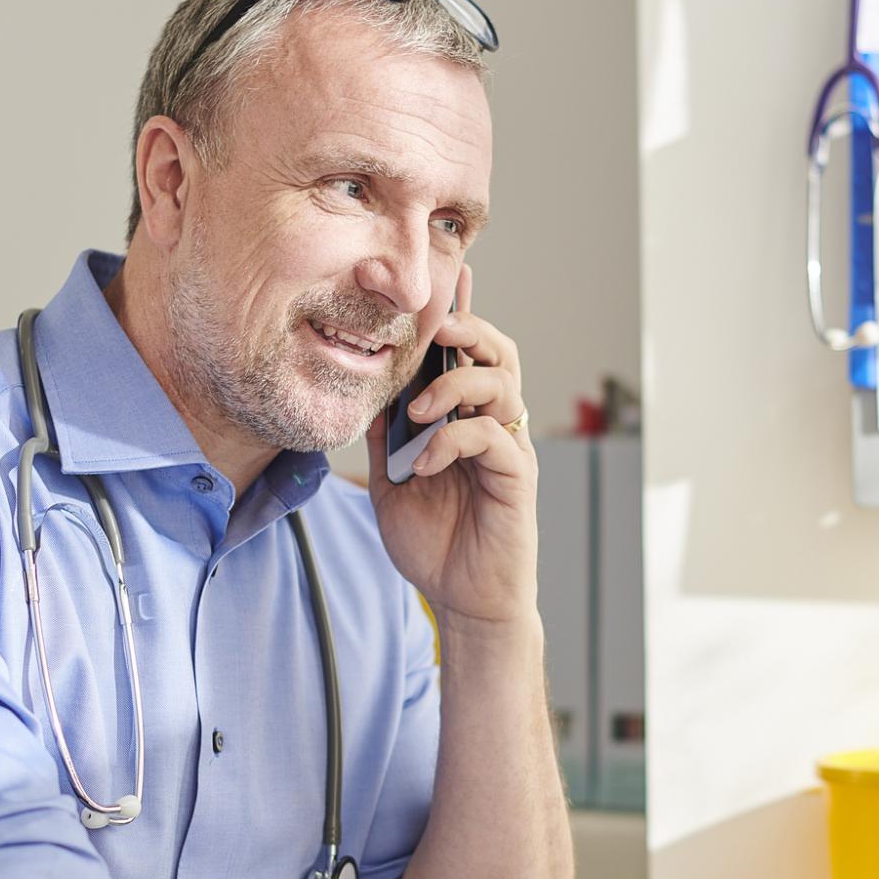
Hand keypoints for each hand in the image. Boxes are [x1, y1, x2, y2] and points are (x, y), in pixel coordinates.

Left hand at [366, 264, 535, 628]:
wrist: (463, 601)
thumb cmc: (434, 542)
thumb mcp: (390, 479)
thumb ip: (382, 435)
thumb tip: (361, 388)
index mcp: (465, 417)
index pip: (465, 353)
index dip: (455, 314)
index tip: (442, 278)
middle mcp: (493, 424)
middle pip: (498, 352)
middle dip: (468, 329)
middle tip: (434, 327)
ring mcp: (508, 449)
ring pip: (501, 384)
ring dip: (454, 386)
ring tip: (417, 410)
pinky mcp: (517, 478)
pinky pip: (492, 437)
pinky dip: (452, 441)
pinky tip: (422, 465)